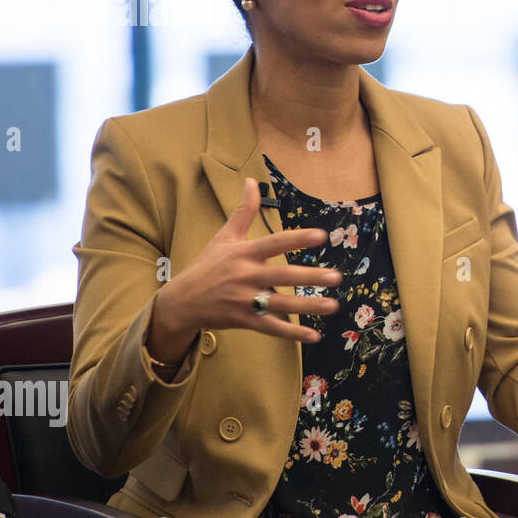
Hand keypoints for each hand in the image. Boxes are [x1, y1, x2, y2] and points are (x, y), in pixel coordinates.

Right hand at [147, 177, 343, 363]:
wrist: (181, 301)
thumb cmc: (208, 266)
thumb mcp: (224, 237)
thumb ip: (243, 211)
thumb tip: (251, 181)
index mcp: (244, 253)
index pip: (274, 243)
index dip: (297, 239)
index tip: (322, 235)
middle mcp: (245, 276)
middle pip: (282, 276)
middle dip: (310, 277)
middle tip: (336, 277)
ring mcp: (244, 299)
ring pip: (280, 304)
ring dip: (308, 306)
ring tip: (333, 306)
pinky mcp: (243, 320)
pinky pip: (271, 327)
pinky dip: (292, 334)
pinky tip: (315, 336)